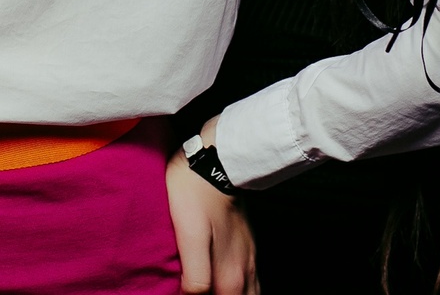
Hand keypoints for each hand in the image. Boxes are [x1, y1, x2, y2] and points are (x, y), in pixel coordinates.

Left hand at [168, 120, 257, 294]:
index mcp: (230, 278)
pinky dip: (238, 293)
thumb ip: (195, 275)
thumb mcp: (189, 235)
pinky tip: (224, 288)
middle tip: (196, 294)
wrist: (218, 158)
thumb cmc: (197, 193)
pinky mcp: (246, 247)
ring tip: (211, 292)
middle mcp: (245, 274)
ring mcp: (249, 260)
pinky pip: (250, 284)